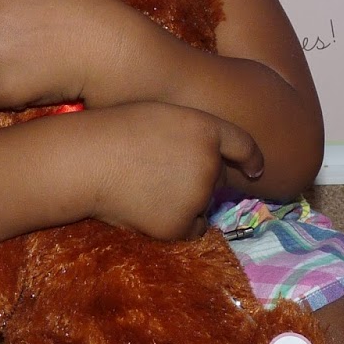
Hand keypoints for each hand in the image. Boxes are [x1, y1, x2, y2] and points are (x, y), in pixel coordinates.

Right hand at [80, 102, 263, 239]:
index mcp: (206, 129)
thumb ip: (193, 135)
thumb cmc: (114, 132)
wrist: (88, 160)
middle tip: (158, 173)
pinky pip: (191, 228)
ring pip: (202, 205)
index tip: (255, 170)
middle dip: (198, 181)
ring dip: (186, 203)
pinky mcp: (182, 223)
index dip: (252, 158)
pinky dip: (177, 224)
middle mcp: (210, 162)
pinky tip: (148, 209)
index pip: (243, 145)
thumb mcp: (162, 115)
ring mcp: (198, 194)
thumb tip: (209, 162)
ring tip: (145, 188)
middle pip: (217, 180)